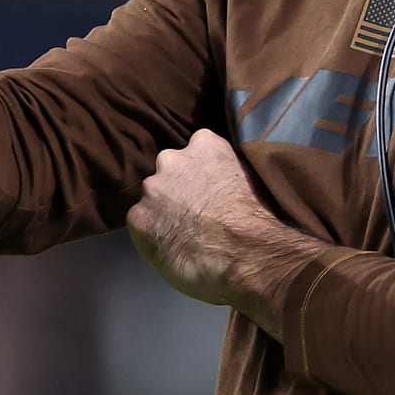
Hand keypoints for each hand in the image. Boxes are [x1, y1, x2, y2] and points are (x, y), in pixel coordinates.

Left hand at [127, 130, 312, 320]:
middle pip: (169, 171)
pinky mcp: (137, 218)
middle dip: (178, 187)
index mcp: (204, 143)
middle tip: (194, 212)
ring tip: (182, 233)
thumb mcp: (250, 177)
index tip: (208, 187)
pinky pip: (141, 225)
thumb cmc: (256, 218)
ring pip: (152, 198)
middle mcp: (172, 159)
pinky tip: (170, 247)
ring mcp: (152, 188)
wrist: (243, 251)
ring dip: (163, 211)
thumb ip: (226, 170)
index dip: (201, 170)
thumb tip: (222, 180)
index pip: (196, 149)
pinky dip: (152, 234)